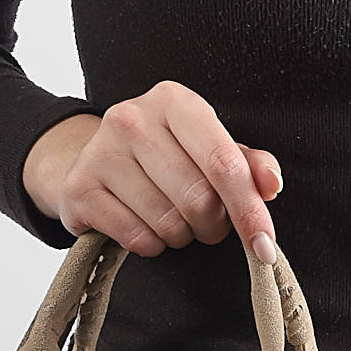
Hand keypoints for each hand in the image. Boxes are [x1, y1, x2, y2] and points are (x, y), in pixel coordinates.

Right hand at [22, 82, 282, 261]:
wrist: (96, 161)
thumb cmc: (167, 156)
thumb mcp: (211, 149)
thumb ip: (249, 164)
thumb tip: (271, 184)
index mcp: (175, 101)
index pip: (225, 164)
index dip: (250, 211)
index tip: (265, 248)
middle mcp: (133, 118)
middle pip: (199, 199)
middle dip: (213, 225)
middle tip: (206, 222)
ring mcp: (100, 151)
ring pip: (169, 224)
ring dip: (181, 236)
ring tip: (172, 219)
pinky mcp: (79, 188)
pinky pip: (137, 239)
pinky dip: (151, 245)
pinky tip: (144, 225)